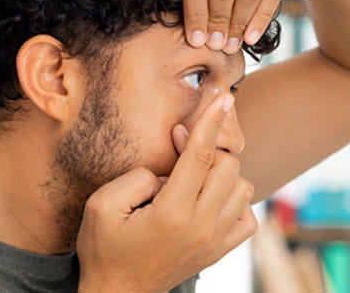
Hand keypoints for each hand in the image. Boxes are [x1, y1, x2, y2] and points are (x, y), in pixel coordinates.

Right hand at [76, 93, 257, 292]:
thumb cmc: (104, 248)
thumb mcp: (102, 205)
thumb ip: (136, 177)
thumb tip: (168, 170)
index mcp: (172, 213)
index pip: (201, 155)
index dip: (212, 122)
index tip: (223, 98)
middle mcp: (201, 227)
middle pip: (228, 167)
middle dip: (207, 147)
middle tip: (179, 146)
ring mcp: (215, 241)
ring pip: (243, 188)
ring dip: (222, 174)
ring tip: (193, 177)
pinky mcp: (220, 251)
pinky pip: (248, 217)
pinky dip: (235, 202)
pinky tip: (210, 199)